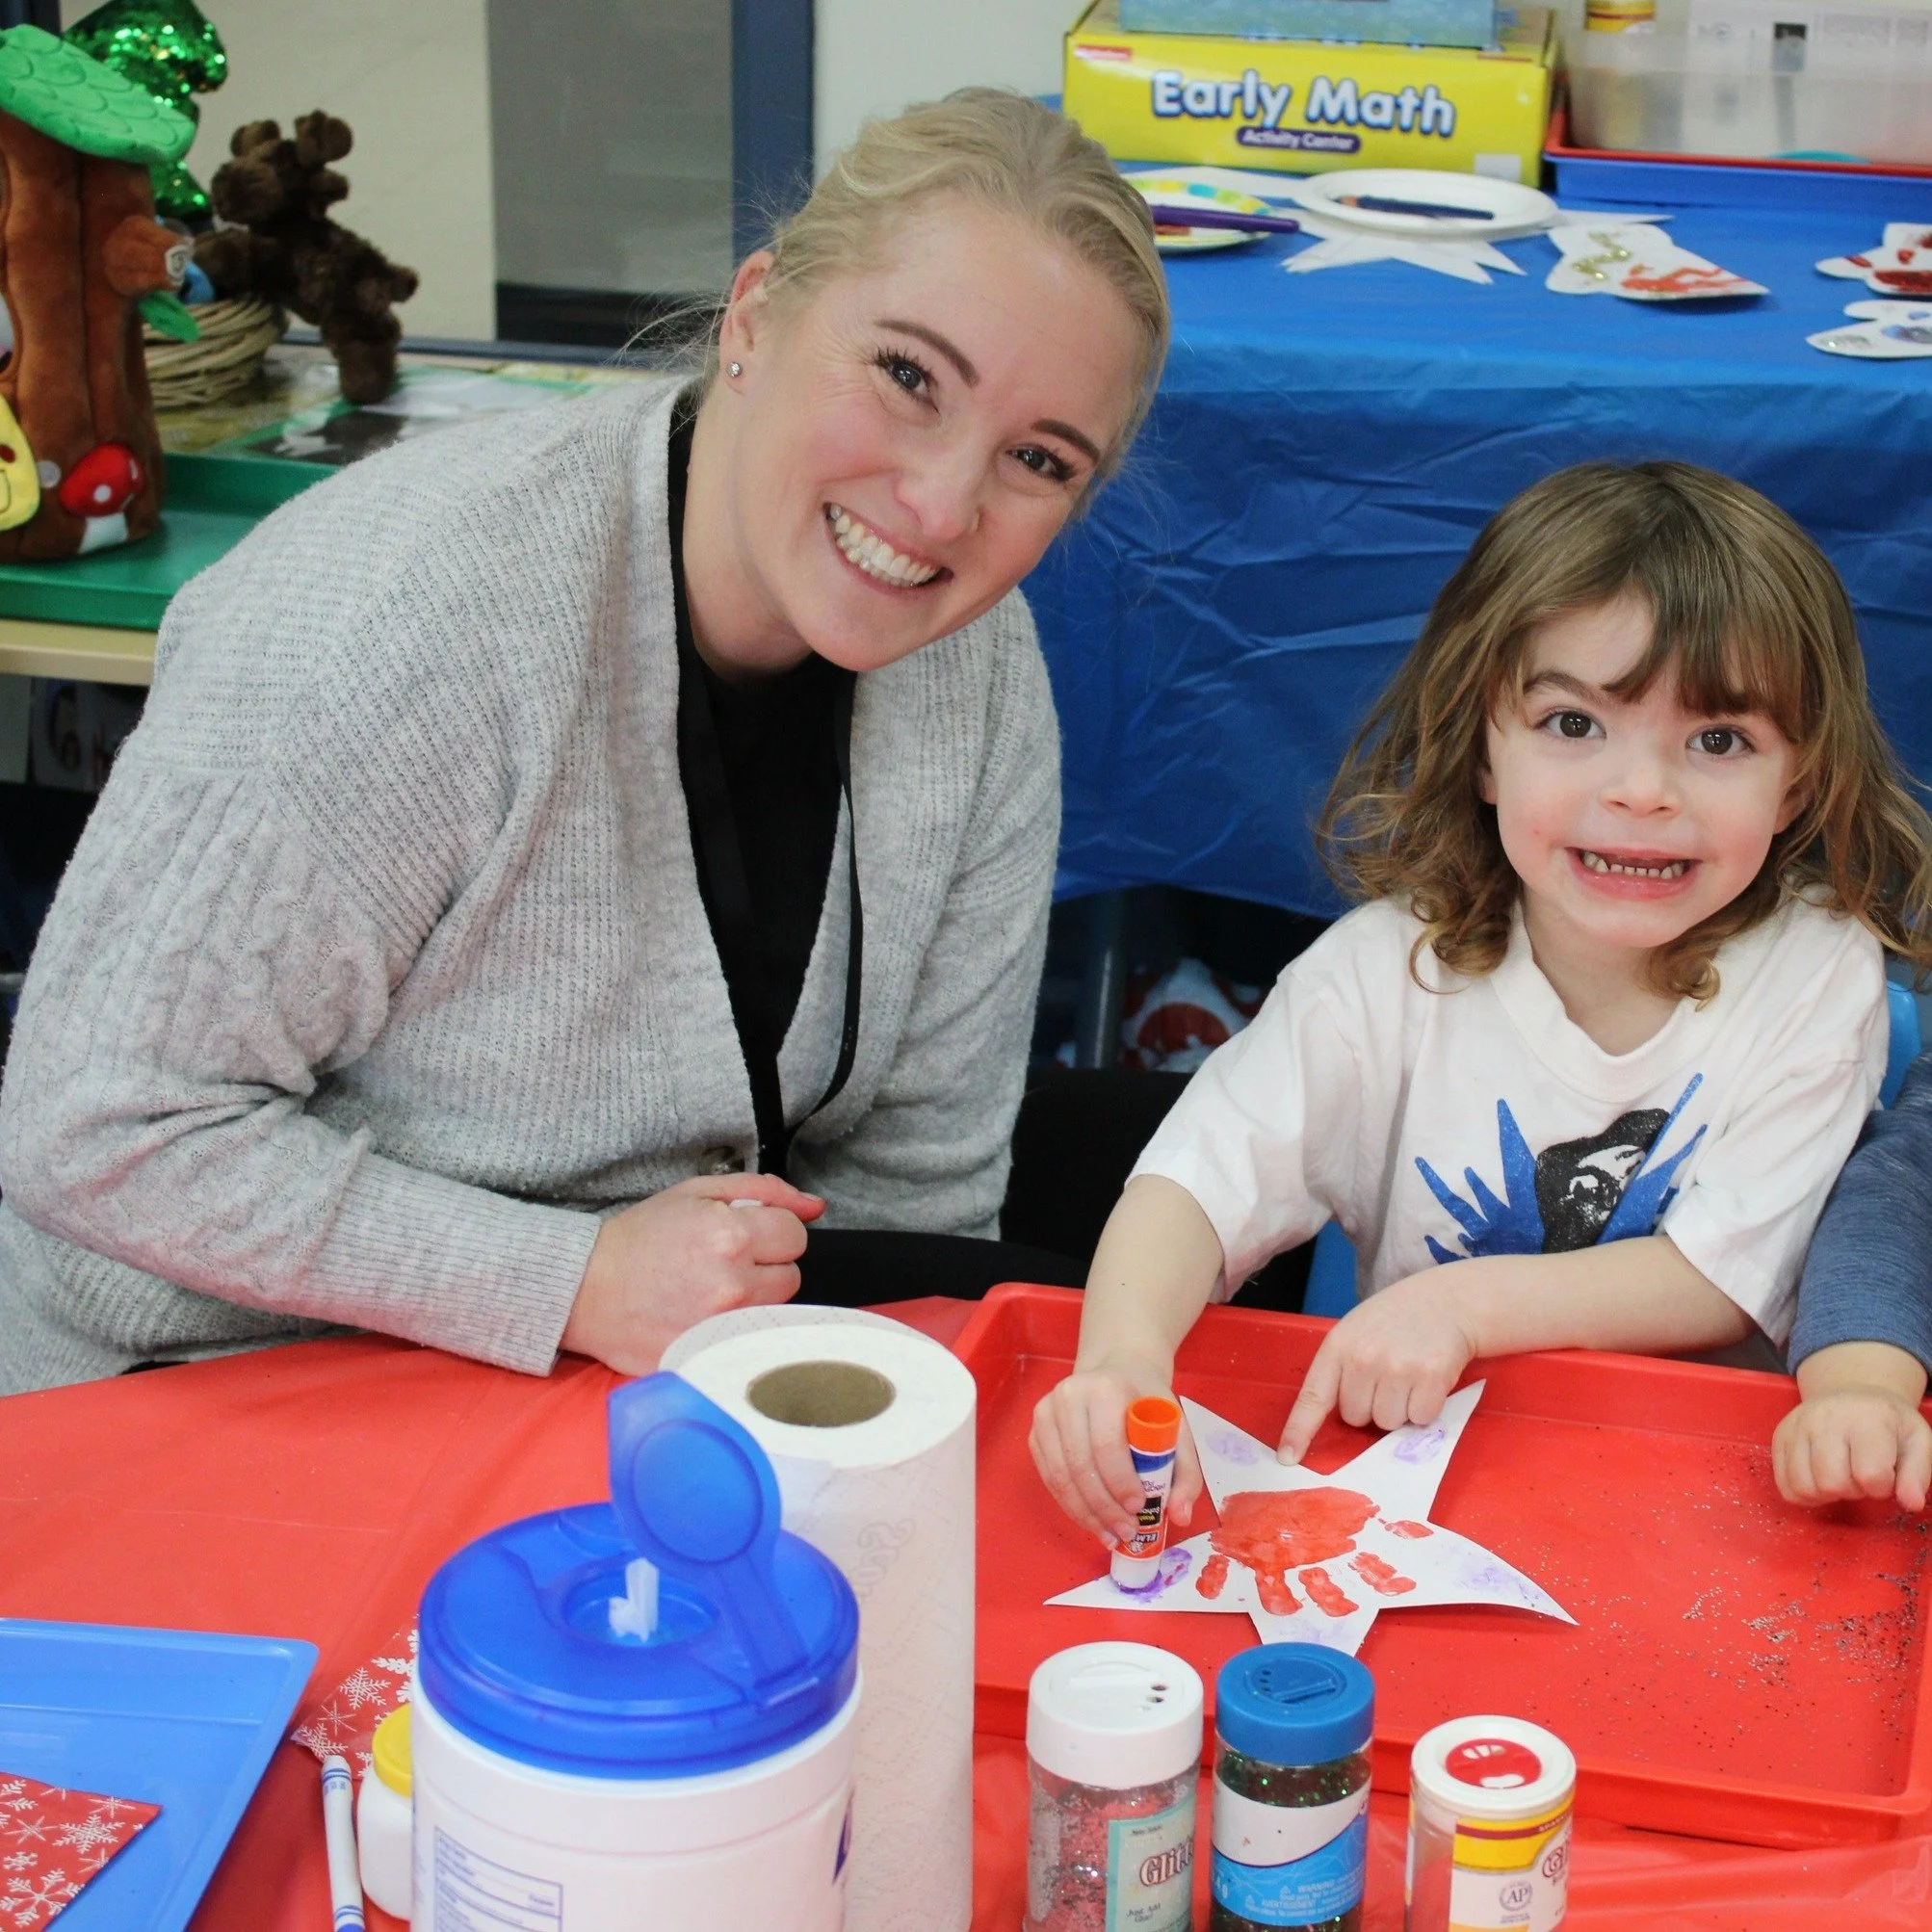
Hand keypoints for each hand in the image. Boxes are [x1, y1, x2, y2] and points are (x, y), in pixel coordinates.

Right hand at [561, 1172, 824, 1374]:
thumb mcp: (697, 1193)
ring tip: (710, 1289)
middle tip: (724, 1262)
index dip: (771, 1230)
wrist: (583, 1287)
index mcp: (730, 1235)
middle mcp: (731, 1285)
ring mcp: (720, 1328)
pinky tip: (702, 1315)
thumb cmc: (639, 1237)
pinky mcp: (707, 1357)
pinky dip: (734, 1330)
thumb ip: (764, 1192)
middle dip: (766, 1266)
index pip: (795, 1235)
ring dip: (752, 1299)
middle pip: (791, 1276)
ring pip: (774, 1311)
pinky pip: (748, 1341)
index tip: (744, 1234)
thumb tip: (815, 1206)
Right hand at [1030, 1354, 1203, 1545]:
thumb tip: (1179, 1516)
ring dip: (1086, 1513)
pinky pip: (1049, 1478)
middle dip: (1104, 1507)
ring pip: (1060, 1476)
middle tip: (1126, 1532)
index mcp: (1105, 1388)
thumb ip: (1185, 1472)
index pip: (1106, 1445)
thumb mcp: (1176, 1427)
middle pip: (1080, 1465)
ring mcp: (1046, 1413)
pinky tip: (1092, 1521)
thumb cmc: (1146, 1402)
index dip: (1120, 1483)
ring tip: (1111, 1535)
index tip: (1139, 1509)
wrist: (1116, 1371)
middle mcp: (1069, 1396)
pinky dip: (1070, 1506)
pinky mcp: (1035, 1432)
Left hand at [1278, 1272, 1477, 1462]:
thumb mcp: (1356, 1332)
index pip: (1313, 1397)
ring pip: (1387, 1423)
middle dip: (1370, 1406)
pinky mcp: (1430, 1378)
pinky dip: (1425, 1407)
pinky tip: (1427, 1381)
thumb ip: (1342, 1369)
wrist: (1447, 1300)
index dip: (1299, 1431)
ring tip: (1408, 1376)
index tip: (1287, 1458)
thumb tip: (1342, 1420)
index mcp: (1338, 1346)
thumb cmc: (1395, 1319)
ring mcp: (1397, 1369)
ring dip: (1399, 1409)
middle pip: (1356, 1419)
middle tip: (1387, 1375)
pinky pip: (1419, 1419)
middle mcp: (1364, 1359)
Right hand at [1774, 1387, 1931, 1509]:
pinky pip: (1784, 1485)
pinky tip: (1819, 1480)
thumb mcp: (1917, 1441)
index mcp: (1866, 1418)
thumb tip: (1911, 1503)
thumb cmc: (1886, 1422)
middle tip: (1860, 1476)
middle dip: (1852, 1491)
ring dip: (1827, 1494)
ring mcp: (1797, 1426)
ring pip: (1804, 1487)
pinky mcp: (1779, 1436)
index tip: (1885, 1476)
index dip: (1882, 1488)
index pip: (1870, 1475)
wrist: (1850, 1390)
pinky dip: (1804, 1494)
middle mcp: (1825, 1418)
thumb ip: (1918, 1474)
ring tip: (1839, 1477)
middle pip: (1832, 1483)